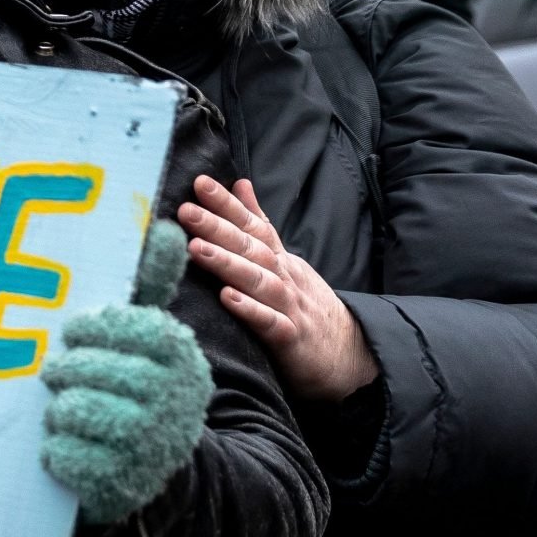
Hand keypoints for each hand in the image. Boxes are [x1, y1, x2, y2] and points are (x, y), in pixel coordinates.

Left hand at [40, 221, 214, 524]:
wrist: (159, 473)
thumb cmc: (139, 391)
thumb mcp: (153, 342)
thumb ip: (153, 287)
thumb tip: (169, 229)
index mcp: (181, 357)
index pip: (125, 326)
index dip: (90, 328)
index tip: (73, 332)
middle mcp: (172, 399)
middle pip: (89, 368)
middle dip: (64, 371)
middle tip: (55, 374)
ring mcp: (149, 443)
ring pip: (72, 409)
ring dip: (58, 411)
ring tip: (65, 411)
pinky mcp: (120, 482)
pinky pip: (62, 453)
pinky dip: (55, 451)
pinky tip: (67, 448)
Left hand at [178, 176, 378, 403]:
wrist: (350, 353)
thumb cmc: (306, 305)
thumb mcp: (284, 260)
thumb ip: (259, 224)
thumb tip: (240, 184)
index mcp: (279, 259)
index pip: (252, 225)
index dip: (227, 204)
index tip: (199, 183)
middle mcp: (284, 277)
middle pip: (250, 247)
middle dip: (217, 226)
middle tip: (186, 210)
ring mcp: (290, 307)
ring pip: (258, 280)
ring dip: (227, 263)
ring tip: (196, 248)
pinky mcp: (292, 339)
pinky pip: (270, 323)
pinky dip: (251, 310)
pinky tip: (228, 299)